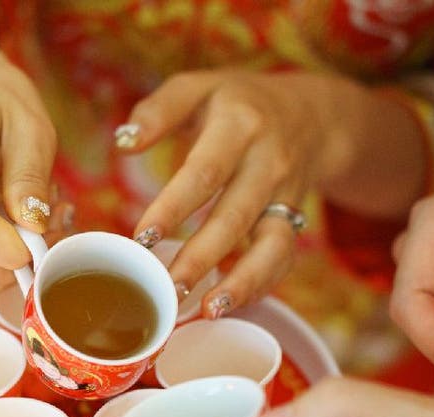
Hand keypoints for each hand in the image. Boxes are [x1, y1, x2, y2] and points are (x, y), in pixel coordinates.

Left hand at [117, 71, 339, 316]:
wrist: (310, 114)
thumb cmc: (236, 103)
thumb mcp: (199, 88)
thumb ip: (158, 110)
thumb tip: (123, 143)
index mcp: (239, 125)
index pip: (204, 172)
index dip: (173, 207)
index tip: (141, 237)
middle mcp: (269, 162)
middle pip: (235, 216)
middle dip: (200, 257)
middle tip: (163, 288)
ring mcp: (287, 195)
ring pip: (271, 245)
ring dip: (241, 282)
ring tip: (207, 310)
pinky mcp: (296, 220)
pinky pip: (284, 259)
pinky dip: (260, 286)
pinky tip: (227, 305)